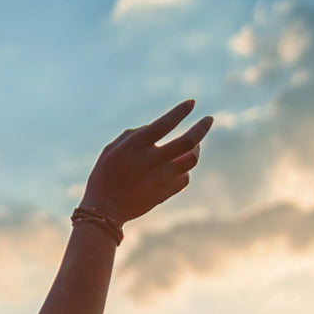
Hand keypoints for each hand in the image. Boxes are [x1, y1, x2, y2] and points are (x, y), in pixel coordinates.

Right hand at [81, 100, 212, 224]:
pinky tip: (180, 168)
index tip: (192, 103)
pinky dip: (185, 171)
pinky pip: (185, 179)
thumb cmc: (104, 176)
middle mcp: (152, 160)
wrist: (105, 210)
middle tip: (209, 120)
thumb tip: (154, 127)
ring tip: (195, 146)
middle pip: (188, 141)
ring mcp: (161, 177)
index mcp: (137, 146)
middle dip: (202, 127)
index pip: (166, 123)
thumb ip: (133, 134)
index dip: (181, 111)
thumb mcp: (112, 149)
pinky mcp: (165, 192)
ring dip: (196, 150)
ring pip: (192, 160)